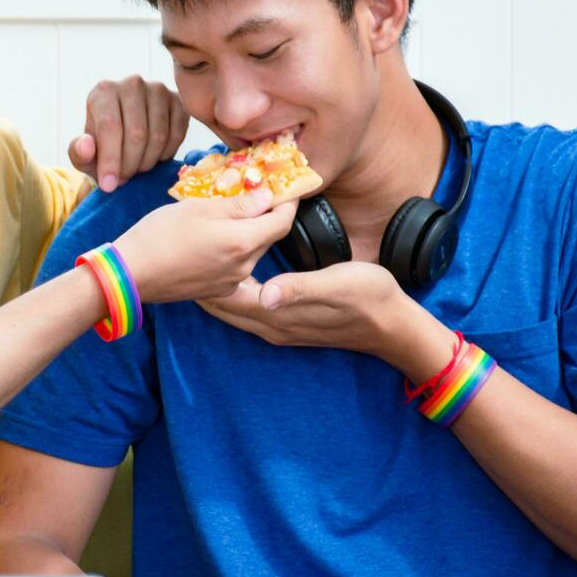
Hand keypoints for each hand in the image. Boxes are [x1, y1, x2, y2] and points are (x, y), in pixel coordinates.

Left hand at [69, 76, 189, 192]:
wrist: (126, 136)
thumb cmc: (102, 145)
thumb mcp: (85, 154)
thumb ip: (78, 153)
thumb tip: (86, 146)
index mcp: (104, 91)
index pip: (110, 126)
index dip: (111, 160)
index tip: (109, 185)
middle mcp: (132, 84)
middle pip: (137, 133)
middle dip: (130, 165)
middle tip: (124, 179)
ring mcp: (158, 90)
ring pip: (158, 136)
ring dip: (147, 162)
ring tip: (136, 169)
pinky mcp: (178, 101)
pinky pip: (177, 135)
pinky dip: (166, 155)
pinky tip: (154, 157)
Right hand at [112, 189, 296, 304]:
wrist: (130, 274)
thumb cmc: (160, 235)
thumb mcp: (200, 208)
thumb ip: (239, 204)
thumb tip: (267, 196)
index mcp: (243, 242)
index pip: (282, 222)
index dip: (288, 202)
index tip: (287, 187)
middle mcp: (243, 266)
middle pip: (267, 236)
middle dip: (265, 215)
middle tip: (252, 193)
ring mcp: (231, 282)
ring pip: (251, 250)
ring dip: (247, 231)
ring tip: (225, 214)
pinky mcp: (217, 290)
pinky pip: (235, 265)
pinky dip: (232, 248)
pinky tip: (211, 238)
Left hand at [197, 262, 446, 361]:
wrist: (392, 325)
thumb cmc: (368, 298)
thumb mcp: (336, 286)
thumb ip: (298, 289)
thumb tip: (264, 293)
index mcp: (277, 314)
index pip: (225, 298)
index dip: (204, 276)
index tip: (187, 250)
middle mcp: (271, 325)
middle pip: (222, 307)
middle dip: (202, 282)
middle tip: (185, 251)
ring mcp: (278, 327)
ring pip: (233, 309)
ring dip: (216, 288)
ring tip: (200, 260)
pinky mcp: (287, 322)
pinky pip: (248, 308)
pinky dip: (234, 292)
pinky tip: (234, 273)